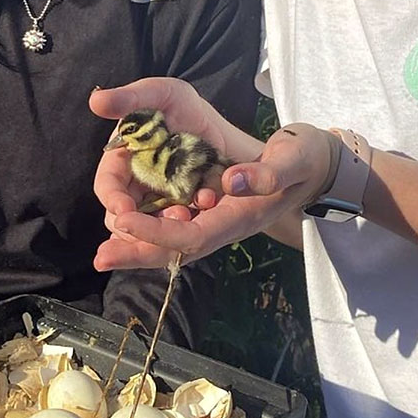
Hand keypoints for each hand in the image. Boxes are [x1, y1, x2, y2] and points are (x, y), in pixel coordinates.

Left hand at [91, 80, 331, 267]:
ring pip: (173, 239)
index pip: (194, 236)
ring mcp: (219, 218)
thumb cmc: (307, 160)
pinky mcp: (213, 207)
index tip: (124, 220)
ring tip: (106, 246)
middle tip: (100, 257)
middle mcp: (226, 224)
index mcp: (242, 217)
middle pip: (176, 249)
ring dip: (141, 243)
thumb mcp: (295, 159)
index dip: (157, 233)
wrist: (317, 166)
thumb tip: (232, 181)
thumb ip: (268, 173)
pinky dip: (153, 224)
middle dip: (138, 254)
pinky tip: (130, 216)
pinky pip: (179, 223)